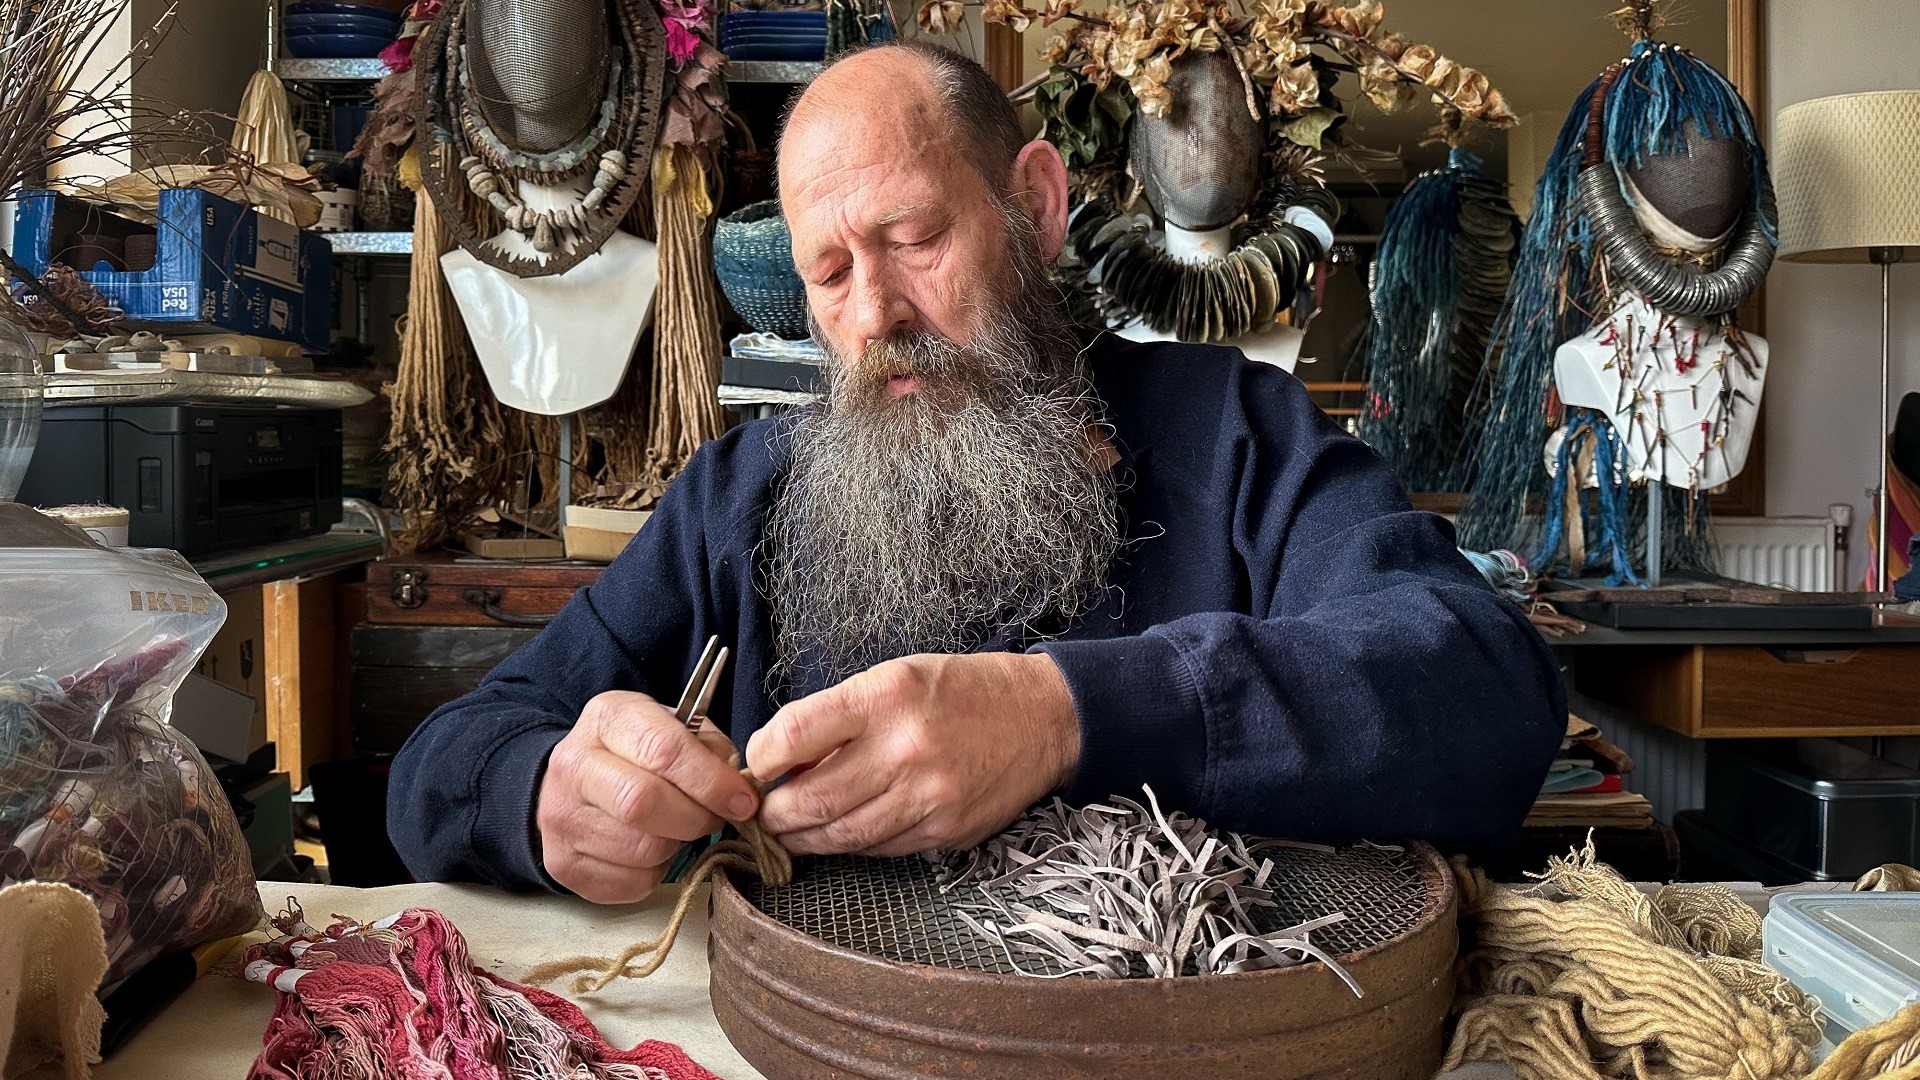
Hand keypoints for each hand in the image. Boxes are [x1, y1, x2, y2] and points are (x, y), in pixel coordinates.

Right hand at [536, 691, 759, 903]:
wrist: (572, 785)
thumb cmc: (635, 753)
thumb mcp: (671, 727)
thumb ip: (708, 749)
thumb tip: (737, 791)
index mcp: (607, 719)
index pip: (663, 751)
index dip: (712, 781)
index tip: (742, 800)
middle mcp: (574, 765)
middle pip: (644, 804)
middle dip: (696, 817)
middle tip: (714, 818)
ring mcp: (561, 818)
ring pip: (642, 849)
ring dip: (677, 845)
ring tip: (677, 829)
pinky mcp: (565, 865)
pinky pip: (632, 882)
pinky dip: (656, 872)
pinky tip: (651, 849)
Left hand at [745, 651, 1079, 855]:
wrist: (1043, 717)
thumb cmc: (961, 691)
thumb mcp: (894, 677)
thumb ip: (838, 716)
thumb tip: (783, 759)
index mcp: (884, 699)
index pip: (794, 734)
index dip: (762, 756)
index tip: (759, 763)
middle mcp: (905, 750)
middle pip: (810, 800)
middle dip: (774, 813)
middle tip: (762, 812)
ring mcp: (928, 797)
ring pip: (841, 836)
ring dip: (804, 839)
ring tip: (790, 831)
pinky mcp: (946, 832)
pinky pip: (880, 849)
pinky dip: (851, 845)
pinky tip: (842, 833)